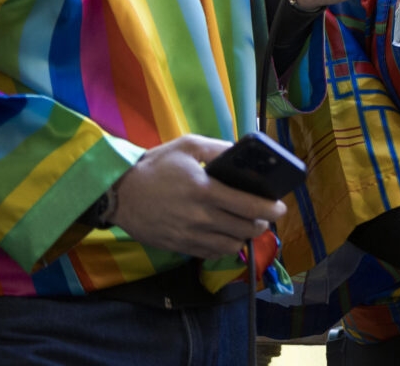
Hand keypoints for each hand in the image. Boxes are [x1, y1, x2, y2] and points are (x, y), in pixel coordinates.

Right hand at [110, 135, 287, 259]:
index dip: (270, 209)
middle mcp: (201, 217)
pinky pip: (211, 254)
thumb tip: (242, 154)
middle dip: (261, 224)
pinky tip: (225, 235)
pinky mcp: (180, 247)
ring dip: (243, 237)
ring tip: (245, 226)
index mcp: (205, 190)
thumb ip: (218, 149)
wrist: (119, 193)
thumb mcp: (187, 146)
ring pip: (231, 246)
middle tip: (264, 216)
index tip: (280, 207)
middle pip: (245, 229)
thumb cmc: (155, 166)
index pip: (249, 206)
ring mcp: (190, 235)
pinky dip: (224, 247)